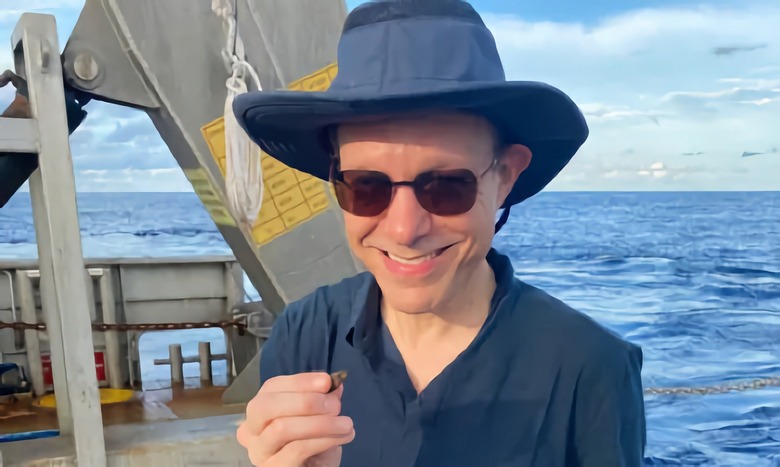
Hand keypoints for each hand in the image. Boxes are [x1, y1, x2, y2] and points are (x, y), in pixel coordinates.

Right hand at [236, 372, 354, 466]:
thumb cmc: (313, 444)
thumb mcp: (319, 417)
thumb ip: (322, 399)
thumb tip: (335, 382)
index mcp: (260, 411)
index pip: (271, 387)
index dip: (300, 381)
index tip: (328, 381)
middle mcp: (251, 430)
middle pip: (266, 406)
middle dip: (304, 401)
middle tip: (335, 405)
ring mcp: (259, 452)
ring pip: (282, 428)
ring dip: (320, 423)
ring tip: (346, 424)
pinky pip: (297, 449)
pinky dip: (324, 440)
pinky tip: (344, 437)